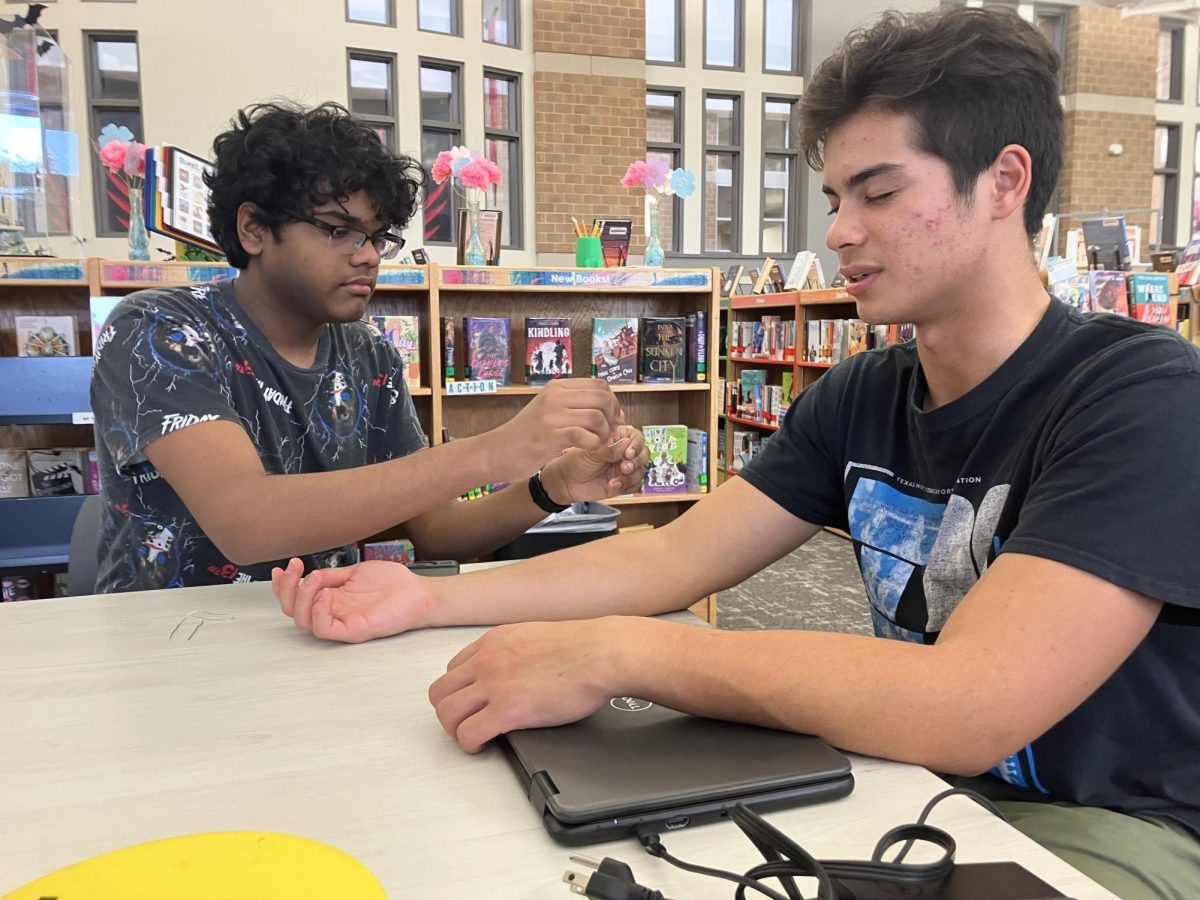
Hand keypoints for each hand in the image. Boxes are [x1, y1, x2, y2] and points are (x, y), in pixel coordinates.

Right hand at [271, 557, 437, 642]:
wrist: (418, 592)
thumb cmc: (394, 584)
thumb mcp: (356, 572)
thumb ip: (332, 575)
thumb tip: (310, 574)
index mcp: (332, 598)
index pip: (297, 598)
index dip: (285, 584)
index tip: (286, 566)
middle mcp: (333, 611)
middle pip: (293, 610)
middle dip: (286, 588)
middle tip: (294, 569)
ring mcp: (341, 622)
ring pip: (304, 621)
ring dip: (302, 597)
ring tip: (315, 579)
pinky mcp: (352, 630)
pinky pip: (324, 629)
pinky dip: (318, 612)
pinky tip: (326, 594)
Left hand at [428, 619, 617, 752]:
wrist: (602, 653)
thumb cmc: (585, 647)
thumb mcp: (537, 637)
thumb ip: (516, 652)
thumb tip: (516, 669)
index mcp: (495, 641)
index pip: (454, 668)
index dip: (460, 691)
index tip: (471, 703)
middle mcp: (488, 659)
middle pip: (440, 691)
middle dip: (449, 712)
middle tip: (466, 723)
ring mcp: (494, 684)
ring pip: (446, 713)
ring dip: (455, 730)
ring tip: (473, 736)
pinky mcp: (507, 709)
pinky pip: (468, 733)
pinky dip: (470, 744)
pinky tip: (484, 745)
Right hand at [487, 379, 620, 483]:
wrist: (495, 452)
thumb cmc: (525, 434)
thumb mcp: (547, 409)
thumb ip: (571, 403)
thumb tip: (605, 403)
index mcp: (556, 387)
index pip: (599, 385)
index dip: (613, 402)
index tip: (613, 418)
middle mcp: (554, 397)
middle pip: (602, 399)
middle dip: (613, 418)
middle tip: (611, 433)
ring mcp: (551, 416)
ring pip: (597, 417)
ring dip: (605, 434)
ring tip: (599, 443)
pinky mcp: (549, 437)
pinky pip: (585, 437)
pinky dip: (595, 445)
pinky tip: (589, 450)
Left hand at [540, 423, 648, 502]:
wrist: (567, 483)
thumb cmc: (575, 462)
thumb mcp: (591, 453)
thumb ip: (609, 449)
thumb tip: (627, 444)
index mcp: (617, 439)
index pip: (637, 437)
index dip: (637, 444)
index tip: (629, 453)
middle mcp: (623, 452)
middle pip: (644, 453)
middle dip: (636, 462)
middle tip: (624, 467)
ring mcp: (624, 468)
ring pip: (641, 470)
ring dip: (630, 476)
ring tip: (615, 480)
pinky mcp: (624, 483)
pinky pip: (636, 485)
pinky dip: (627, 486)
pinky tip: (613, 486)